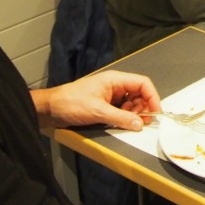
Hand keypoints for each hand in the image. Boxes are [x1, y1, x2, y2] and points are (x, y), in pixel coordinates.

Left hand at [32, 70, 160, 130]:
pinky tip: (122, 124)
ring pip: (131, 104)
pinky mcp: (104, 106)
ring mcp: (110, 96)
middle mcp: (115, 86)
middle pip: (139, 94)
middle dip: (143, 107)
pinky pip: (121, 111)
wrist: (49, 110)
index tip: (155, 112)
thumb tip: (140, 124)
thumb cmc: (72, 104)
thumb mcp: (98, 111)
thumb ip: (121, 118)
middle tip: (142, 123)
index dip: (152, 97)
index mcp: (115, 80)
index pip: (142, 83)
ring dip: (134, 114)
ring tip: (130, 124)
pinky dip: (125, 118)